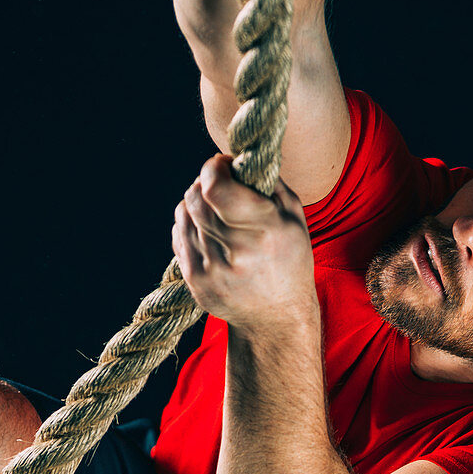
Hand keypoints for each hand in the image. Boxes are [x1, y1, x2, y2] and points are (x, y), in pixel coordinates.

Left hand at [171, 154, 317, 332]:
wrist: (276, 318)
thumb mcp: (294, 217)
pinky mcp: (195, 282)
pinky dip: (189, 224)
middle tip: (218, 183)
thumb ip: (267, 181)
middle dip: (204, 181)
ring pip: (184, 214)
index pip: (217, 190)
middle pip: (196, 198)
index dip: (213, 169)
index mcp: (267, 232)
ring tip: (216, 209)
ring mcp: (212, 271)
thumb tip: (235, 155)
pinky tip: (209, 230)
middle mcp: (237, 254)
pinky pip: (179, 236)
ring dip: (196, 203)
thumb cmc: (289, 260)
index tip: (222, 166)